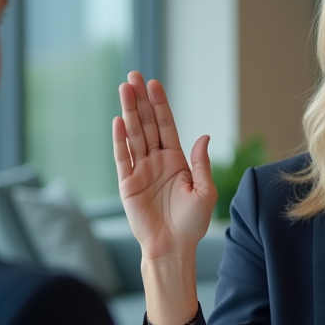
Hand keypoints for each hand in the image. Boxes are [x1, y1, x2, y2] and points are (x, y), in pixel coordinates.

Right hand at [113, 72, 215, 260]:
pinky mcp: (128, 184)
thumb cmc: (191, 224)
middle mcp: (156, 161)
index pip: (166, 126)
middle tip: (134, 76)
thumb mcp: (205, 191)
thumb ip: (201, 164)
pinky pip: (123, 158)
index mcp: (175, 160)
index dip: (160, 105)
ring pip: (134, 135)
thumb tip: (204, 136)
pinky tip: (119, 122)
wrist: (173, 247)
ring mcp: (140, 171)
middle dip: (141, 100)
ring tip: (124, 89)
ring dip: (129, 112)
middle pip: (147, 124)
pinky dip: (120, 140)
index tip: (155, 84)